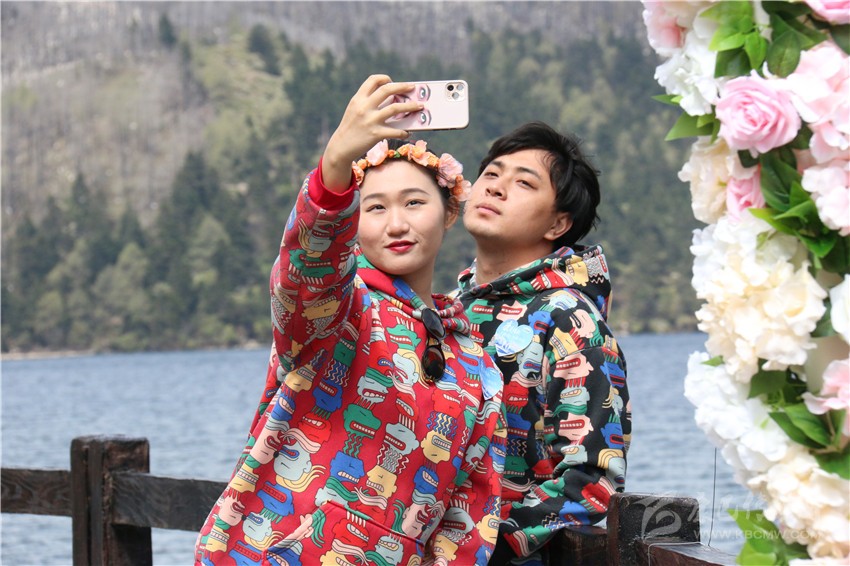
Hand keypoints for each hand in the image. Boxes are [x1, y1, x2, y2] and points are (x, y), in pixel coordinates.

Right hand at [321, 75, 421, 191]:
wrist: (342, 146)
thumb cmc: (351, 127)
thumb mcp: (355, 109)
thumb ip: (368, 101)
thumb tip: (392, 98)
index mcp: (358, 99)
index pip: (373, 80)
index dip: (385, 78)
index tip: (392, 82)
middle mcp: (364, 107)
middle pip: (387, 90)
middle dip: (403, 87)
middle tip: (413, 87)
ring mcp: (370, 120)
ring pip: (395, 108)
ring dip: (410, 106)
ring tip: (419, 106)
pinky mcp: (376, 134)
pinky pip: (395, 131)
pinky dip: (404, 131)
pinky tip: (408, 132)